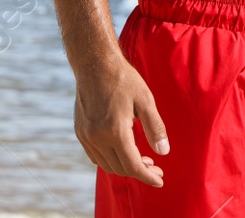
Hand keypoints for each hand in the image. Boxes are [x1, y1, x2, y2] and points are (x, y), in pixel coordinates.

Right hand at [74, 54, 168, 186]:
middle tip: (156, 167)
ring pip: (107, 165)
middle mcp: (97, 137)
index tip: (160, 180)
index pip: (133, 165)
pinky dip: (110, 160)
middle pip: (120, 168)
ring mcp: (86, 136)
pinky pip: (96, 156)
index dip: (148, 177)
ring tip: (142, 160)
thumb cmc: (123, 79)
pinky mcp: (80, 132)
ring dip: (125, 167)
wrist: (95, 64)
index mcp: (115, 131)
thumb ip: (155, 128)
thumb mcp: (146, 101)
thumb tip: (163, 152)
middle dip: (139, 172)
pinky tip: (123, 152)